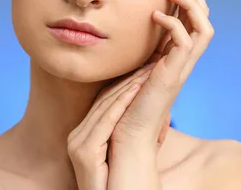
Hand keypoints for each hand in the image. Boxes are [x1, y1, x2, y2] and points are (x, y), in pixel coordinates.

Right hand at [67, 63, 170, 189]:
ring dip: (128, 87)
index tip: (146, 67)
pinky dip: (122, 104)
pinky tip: (137, 89)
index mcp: (84, 135)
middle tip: (150, 62)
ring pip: (105, 107)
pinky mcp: (84, 153)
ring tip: (148, 70)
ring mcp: (77, 144)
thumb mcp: (131, 152)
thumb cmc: (131, 185)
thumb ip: (139, 132)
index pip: (106, 102)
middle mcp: (77, 137)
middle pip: (104, 100)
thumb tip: (163, 113)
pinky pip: (105, 123)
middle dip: (129, 80)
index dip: (127, 83)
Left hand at [111, 0, 213, 147]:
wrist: (126, 137)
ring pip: (204, 25)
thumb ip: (131, 45)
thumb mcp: (128, 64)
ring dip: (191, 2)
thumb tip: (116, 22)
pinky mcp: (174, 75)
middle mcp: (183, 58)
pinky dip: (174, 25)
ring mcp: (182, 67)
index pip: (190, 15)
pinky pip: (187, 43)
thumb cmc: (122, 104)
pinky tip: (156, 15)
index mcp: (174, 53)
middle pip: (203, 14)